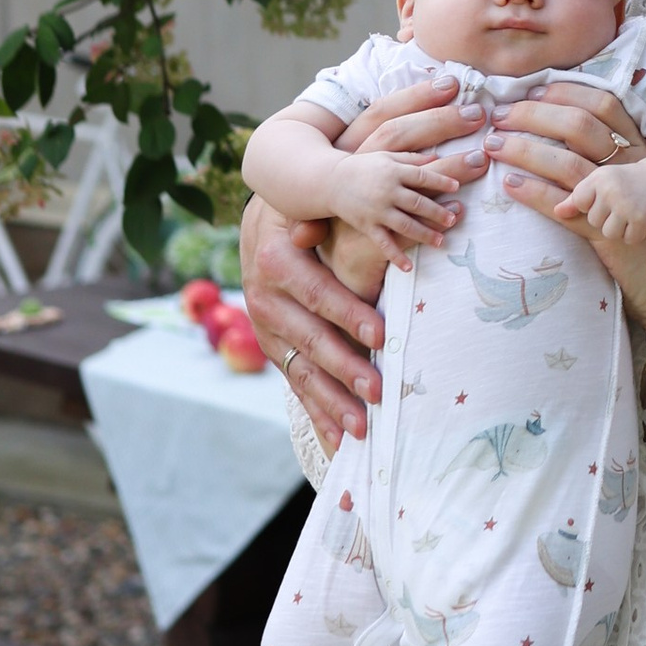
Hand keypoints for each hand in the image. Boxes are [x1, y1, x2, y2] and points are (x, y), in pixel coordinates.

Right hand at [241, 200, 387, 453]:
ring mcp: (267, 331)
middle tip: (379, 393)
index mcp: (276, 262)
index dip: (348, 314)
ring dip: (332, 403)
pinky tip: (340, 441)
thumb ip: (318, 214)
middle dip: (345, 369)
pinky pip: (297, 386)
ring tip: (363, 430)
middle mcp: (264, 300)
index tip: (382, 336)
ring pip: (302, 371)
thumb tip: (310, 230)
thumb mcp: (309, 204)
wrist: (263, 227)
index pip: (317, 292)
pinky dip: (318, 414)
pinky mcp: (275, 351)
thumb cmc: (304, 211)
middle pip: (310, 340)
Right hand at [329, 139, 464, 263]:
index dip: (441, 181)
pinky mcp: (367, 226)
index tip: (456, 187)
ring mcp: (377, 211)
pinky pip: (383, 243)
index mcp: (393, 171)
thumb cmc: (363, 166)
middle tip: (453, 218)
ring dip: (424, 233)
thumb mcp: (386, 156)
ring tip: (441, 241)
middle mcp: (386, 192)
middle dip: (437, 212)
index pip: (421, 177)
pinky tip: (409, 267)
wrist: (330, 181)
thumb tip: (438, 157)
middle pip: (417, 203)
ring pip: (405, 225)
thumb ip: (411, 158)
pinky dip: (395, 256)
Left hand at [491, 83, 645, 223]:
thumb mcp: (631, 169)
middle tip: (498, 117)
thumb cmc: (637, 210)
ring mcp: (617, 197)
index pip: (602, 103)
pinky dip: (535, 193)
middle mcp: (628, 164)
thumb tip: (555, 115)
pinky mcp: (605, 229)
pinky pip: (565, 205)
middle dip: (534, 116)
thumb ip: (603, 145)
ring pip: (568, 164)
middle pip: (579, 126)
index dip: (565, 93)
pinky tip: (511, 184)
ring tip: (494, 146)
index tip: (531, 92)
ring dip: (525, 151)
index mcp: (634, 143)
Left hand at [558, 155, 645, 244]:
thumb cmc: (623, 183)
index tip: (605, 197)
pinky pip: (629, 238)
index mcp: (599, 178)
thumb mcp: (599, 184)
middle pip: (594, 220)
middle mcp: (612, 189)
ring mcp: (627, 205)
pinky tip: (641, 220)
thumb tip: (557, 212)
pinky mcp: (642, 220)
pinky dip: (635, 234)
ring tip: (630, 213)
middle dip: (607, 217)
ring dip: (620, 228)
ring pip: (610, 232)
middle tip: (621, 205)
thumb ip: (577, 198)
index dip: (592, 205)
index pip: (580, 203)